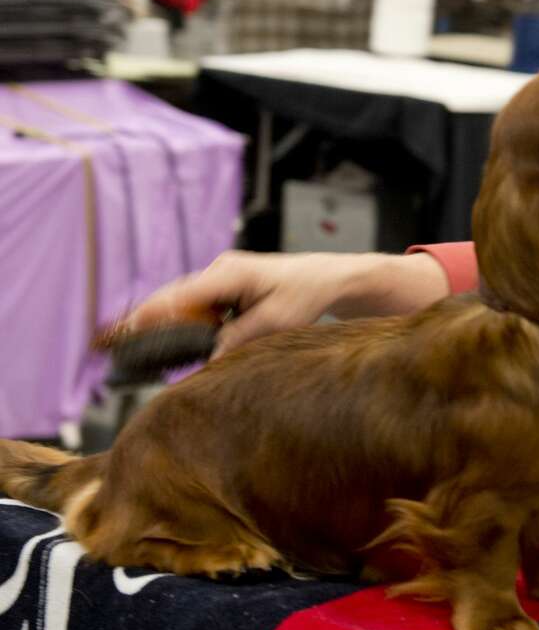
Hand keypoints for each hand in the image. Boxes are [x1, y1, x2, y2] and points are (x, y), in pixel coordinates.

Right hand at [125, 250, 449, 356]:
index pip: (181, 297)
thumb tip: (208, 360)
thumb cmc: (307, 295)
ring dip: (164, 322)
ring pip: (183, 300)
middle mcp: (220, 270)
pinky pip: (197, 304)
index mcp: (229, 274)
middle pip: (174, 297)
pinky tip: (169, 342)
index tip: (126, 333)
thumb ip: (238, 340)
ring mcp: (222, 276)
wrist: (331, 278)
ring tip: (133, 347)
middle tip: (115, 345)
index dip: (151, 316)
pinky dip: (183, 321)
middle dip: (146, 320)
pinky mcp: (227, 285)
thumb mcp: (274, 322)